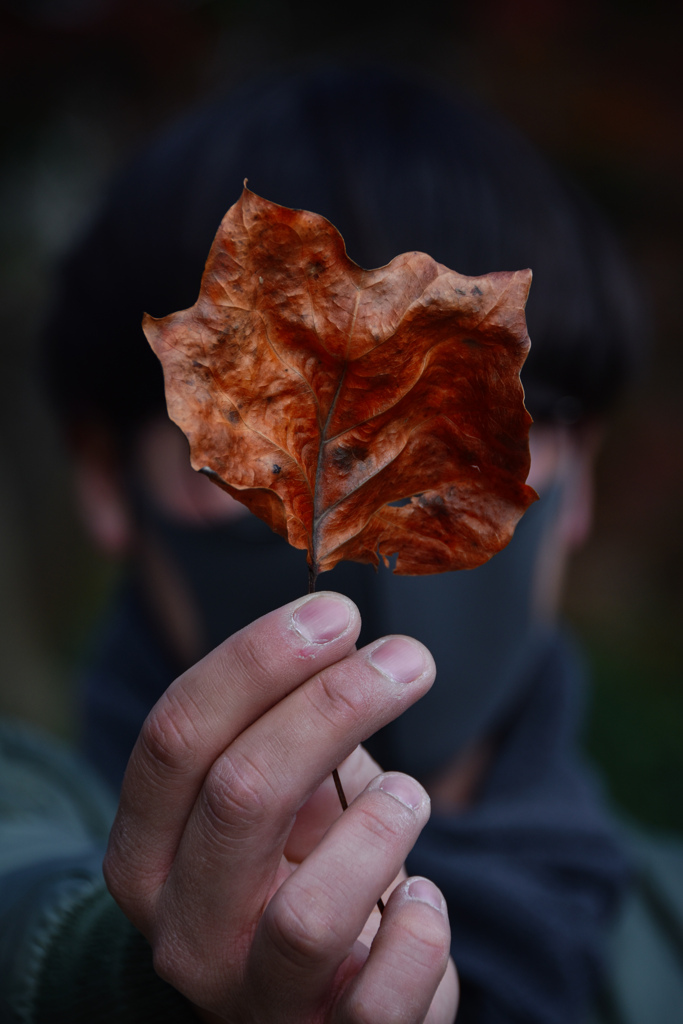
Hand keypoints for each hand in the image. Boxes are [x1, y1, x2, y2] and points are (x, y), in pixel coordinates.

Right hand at [104, 592, 457, 1021]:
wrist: (295, 999)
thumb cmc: (288, 867)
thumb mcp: (269, 795)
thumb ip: (285, 726)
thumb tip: (336, 631)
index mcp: (146, 849)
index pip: (178, 735)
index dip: (258, 660)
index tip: (336, 613)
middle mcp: (180, 928)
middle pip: (244, 793)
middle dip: (335, 705)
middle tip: (407, 659)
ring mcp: (248, 998)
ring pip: (311, 911)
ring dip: (381, 827)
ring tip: (407, 798)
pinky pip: (380, 1000)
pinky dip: (419, 932)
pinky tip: (421, 898)